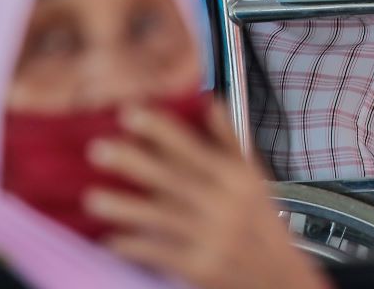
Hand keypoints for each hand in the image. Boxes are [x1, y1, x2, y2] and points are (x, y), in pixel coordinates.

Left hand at [86, 102, 327, 288]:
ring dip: (126, 207)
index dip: (161, 131)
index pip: (193, 148)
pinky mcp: (201, 267)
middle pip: (173, 179)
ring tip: (92, 198)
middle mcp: (225, 204)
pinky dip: (136, 247)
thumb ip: (231, 140)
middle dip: (134, 162)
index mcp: (238, 178)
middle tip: (98, 148)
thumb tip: (211, 102)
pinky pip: (161, 253)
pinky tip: (112, 240)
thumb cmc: (263, 223)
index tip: (130, 114)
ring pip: (162, 217)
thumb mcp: (254, 178)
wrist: (280, 276)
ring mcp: (212, 236)